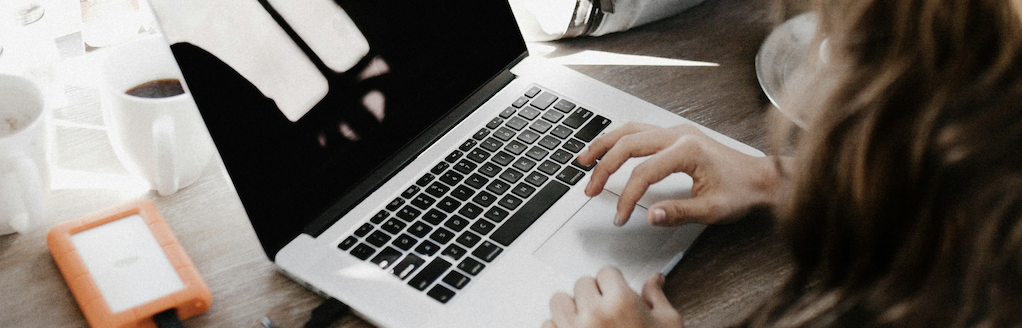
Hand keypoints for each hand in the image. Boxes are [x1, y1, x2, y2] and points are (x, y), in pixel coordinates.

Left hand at [545, 267, 681, 327]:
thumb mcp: (668, 325)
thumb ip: (657, 299)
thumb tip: (654, 280)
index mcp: (621, 303)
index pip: (606, 272)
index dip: (614, 282)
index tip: (616, 292)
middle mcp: (593, 314)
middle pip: (582, 283)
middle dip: (594, 294)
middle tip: (606, 310)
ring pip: (559, 301)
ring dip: (572, 308)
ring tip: (587, 321)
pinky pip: (547, 325)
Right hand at [577, 122, 780, 225]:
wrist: (762, 178)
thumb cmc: (742, 191)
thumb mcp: (712, 210)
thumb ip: (679, 213)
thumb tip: (650, 215)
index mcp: (687, 150)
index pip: (643, 172)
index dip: (627, 197)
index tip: (620, 217)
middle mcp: (679, 134)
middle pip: (628, 144)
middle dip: (604, 167)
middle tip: (590, 189)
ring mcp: (677, 131)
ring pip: (630, 130)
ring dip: (604, 145)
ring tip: (584, 160)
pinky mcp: (676, 135)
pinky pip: (639, 130)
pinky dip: (619, 140)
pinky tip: (608, 150)